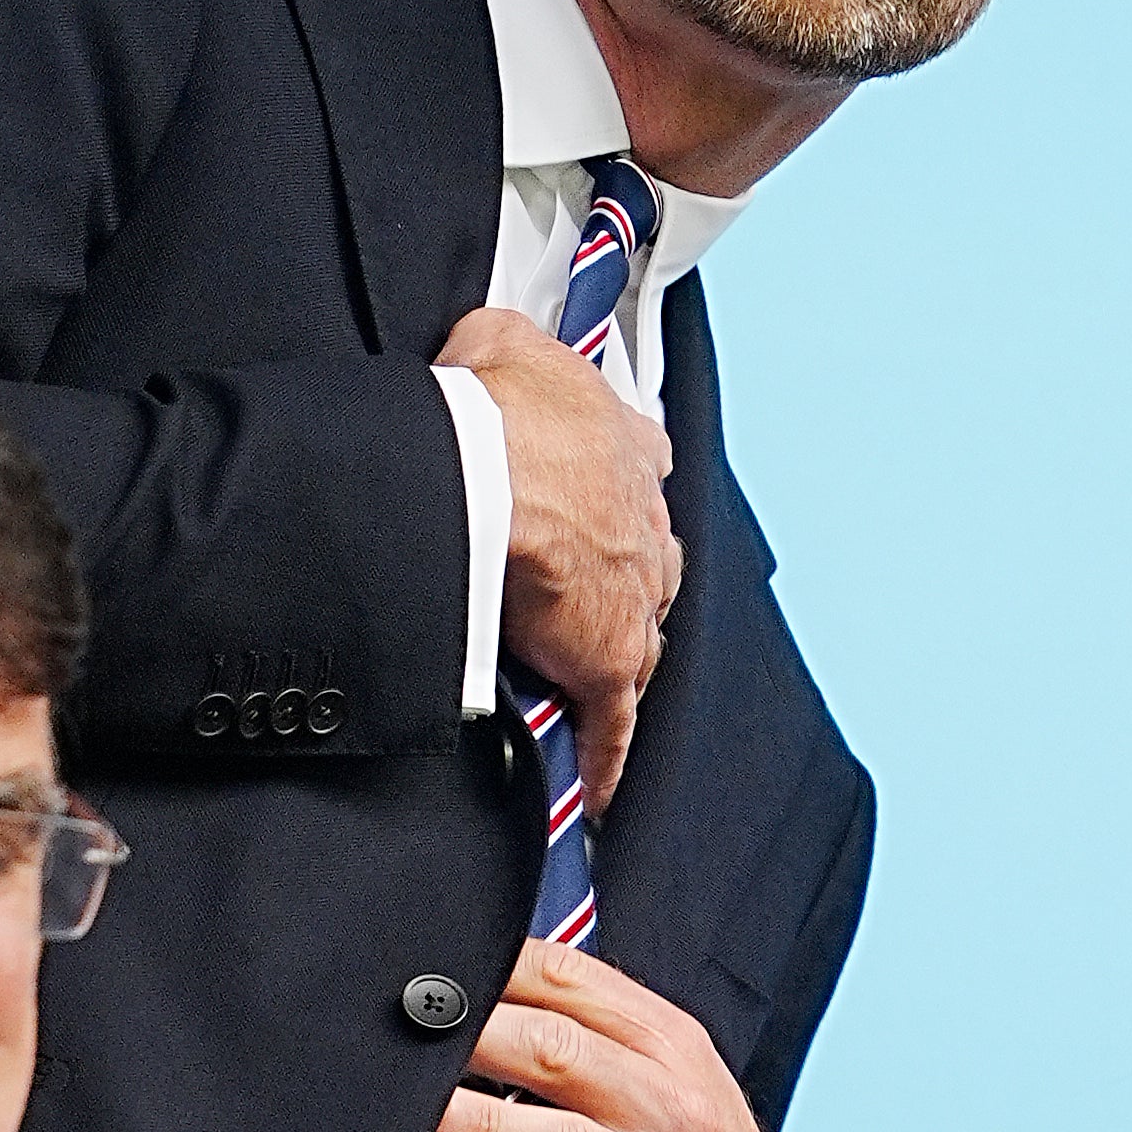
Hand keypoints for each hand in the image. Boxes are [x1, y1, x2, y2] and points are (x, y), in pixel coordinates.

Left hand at [433, 937, 814, 1131]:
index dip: (497, 969)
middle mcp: (676, 1112)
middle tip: (401, 1033)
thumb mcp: (682, 1087)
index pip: (576, 985)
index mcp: (674, 1052)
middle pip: (560, 1055)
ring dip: (487, 1129)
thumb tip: (497, 991)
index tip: (431, 964)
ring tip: (422, 1118)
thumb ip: (603, 1039)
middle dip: (474, 1037)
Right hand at [437, 304, 679, 808]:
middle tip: (588, 606)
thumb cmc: (492, 408)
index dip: (619, 496)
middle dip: (624, 586)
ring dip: (617, 666)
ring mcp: (632, 598)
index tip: (601, 512)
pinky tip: (602, 790)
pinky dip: (608, 759)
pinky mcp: (608, 662)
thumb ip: (504, 349)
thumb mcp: (495, 341)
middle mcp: (644, 525)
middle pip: (648, 567)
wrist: (488, 472)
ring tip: (593, 692)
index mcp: (625, 446)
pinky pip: (614, 727)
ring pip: (639, 641)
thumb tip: (483, 350)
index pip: (640, 473)